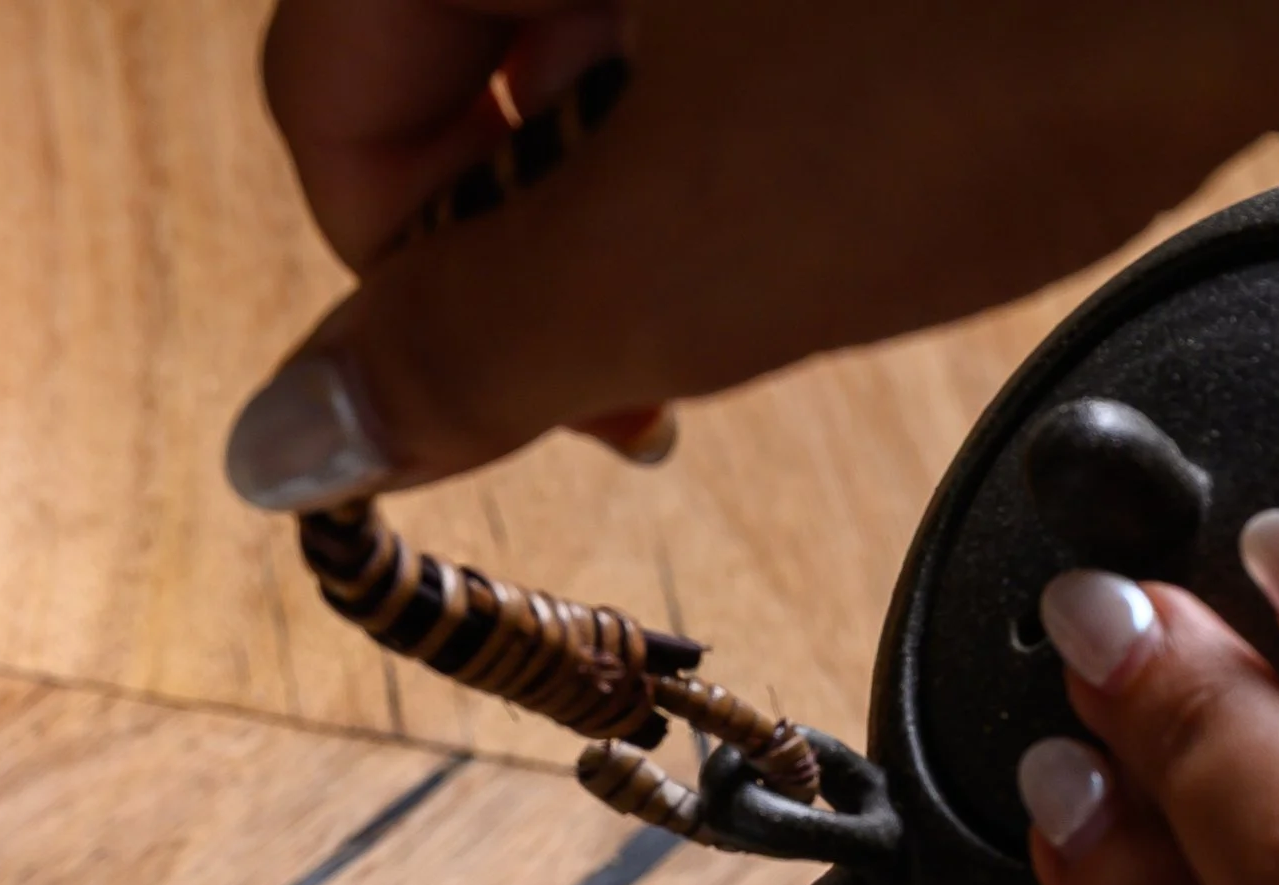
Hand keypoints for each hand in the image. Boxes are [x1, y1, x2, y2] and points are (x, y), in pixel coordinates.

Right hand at [228, 1, 1278, 509]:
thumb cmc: (1005, 37)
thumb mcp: (682, 258)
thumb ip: (452, 358)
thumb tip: (273, 447)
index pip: (324, 87)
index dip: (399, 275)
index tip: (532, 388)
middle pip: (453, 45)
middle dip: (553, 223)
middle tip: (673, 339)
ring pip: (595, 15)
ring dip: (659, 162)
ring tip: (796, 223)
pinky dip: (762, 79)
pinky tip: (868, 127)